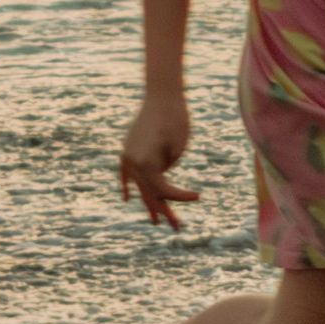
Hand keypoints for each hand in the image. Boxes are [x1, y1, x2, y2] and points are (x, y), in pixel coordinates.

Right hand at [117, 88, 199, 228]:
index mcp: (145, 162)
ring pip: (139, 186)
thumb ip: (165, 170)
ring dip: (148, 203)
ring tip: (156, 220)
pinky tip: (127, 198)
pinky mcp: (127, 149)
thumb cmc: (175, 120)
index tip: (198, 196)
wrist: (162, 96)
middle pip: (149, 193)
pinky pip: (126, 173)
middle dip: (164, 210)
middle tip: (177, 228)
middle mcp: (132, 161)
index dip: (180, 196)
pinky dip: (128, 185)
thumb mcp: (178, 149)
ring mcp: (127, 156)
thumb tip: (159, 180)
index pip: (163, 189)